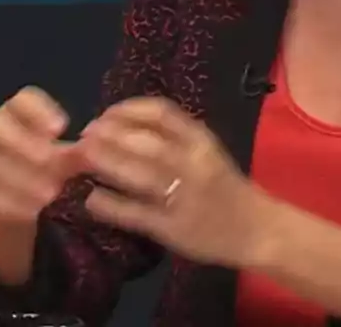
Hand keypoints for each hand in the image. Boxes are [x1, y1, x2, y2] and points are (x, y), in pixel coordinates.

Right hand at [0, 86, 83, 228]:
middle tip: (51, 163)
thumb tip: (88, 151)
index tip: (61, 128)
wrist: (22, 226)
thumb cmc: (45, 183)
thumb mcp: (62, 168)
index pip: (20, 101)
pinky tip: (30, 212)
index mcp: (14, 117)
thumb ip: (72, 158)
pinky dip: (7, 202)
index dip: (38, 111)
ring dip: (21, 177)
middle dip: (25, 144)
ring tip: (49, 193)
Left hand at [78, 97, 270, 268]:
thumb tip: (119, 123)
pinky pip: (137, 214)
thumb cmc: (224, 186)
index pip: (160, 112)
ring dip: (106, 163)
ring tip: (81, 158)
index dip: (126, 111)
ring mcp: (185, 197)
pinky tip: (91, 199)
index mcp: (201, 140)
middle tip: (84, 136)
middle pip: (145, 142)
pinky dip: (110, 205)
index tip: (104, 115)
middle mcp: (194, 164)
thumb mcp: (204, 151)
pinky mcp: (174, 228)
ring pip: (139, 175)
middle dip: (108, 135)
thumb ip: (171, 137)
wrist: (258, 230)